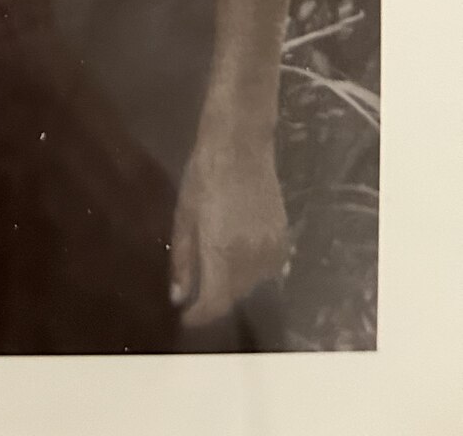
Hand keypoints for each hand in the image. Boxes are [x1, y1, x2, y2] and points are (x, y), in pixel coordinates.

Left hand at [170, 131, 289, 327]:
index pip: (216, 304)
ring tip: (213, 267)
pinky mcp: (284, 239)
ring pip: (251, 285)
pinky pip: (267, 270)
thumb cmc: (204, 174)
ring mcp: (272, 250)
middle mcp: (253, 259)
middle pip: (234, 296)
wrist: (242, 144)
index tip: (186, 318)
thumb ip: (184, 260)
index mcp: (223, 253)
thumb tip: (179, 297)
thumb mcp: (185, 215)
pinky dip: (250, 271)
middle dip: (213, 299)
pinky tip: (236, 254)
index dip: (200, 316)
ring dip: (232, 285)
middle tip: (195, 290)